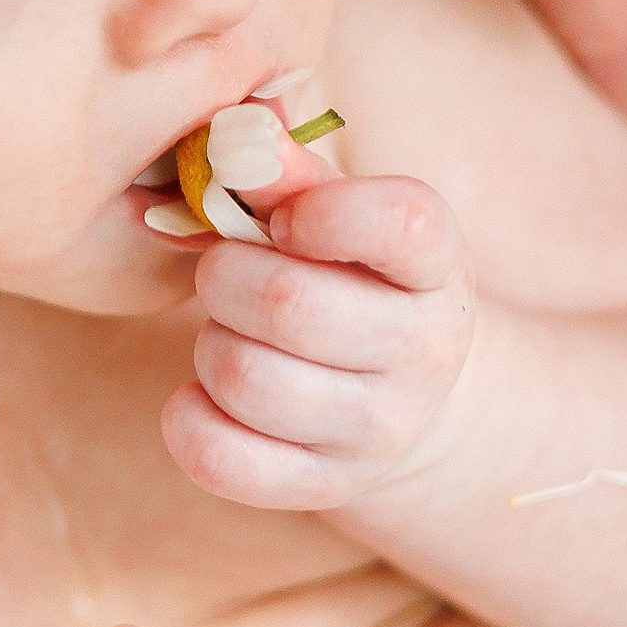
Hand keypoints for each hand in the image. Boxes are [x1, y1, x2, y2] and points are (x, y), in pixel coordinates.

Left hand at [161, 147, 475, 511]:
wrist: (407, 401)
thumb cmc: (353, 280)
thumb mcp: (343, 216)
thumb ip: (288, 174)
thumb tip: (230, 142)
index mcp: (436, 263)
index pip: (400, 223)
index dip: (320, 210)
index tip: (287, 221)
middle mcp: (424, 351)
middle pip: (287, 304)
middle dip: (224, 277)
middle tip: (225, 274)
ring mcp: (380, 430)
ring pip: (245, 378)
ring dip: (209, 344)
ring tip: (228, 333)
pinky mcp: (325, 485)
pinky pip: (222, 458)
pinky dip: (189, 419)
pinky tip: (206, 395)